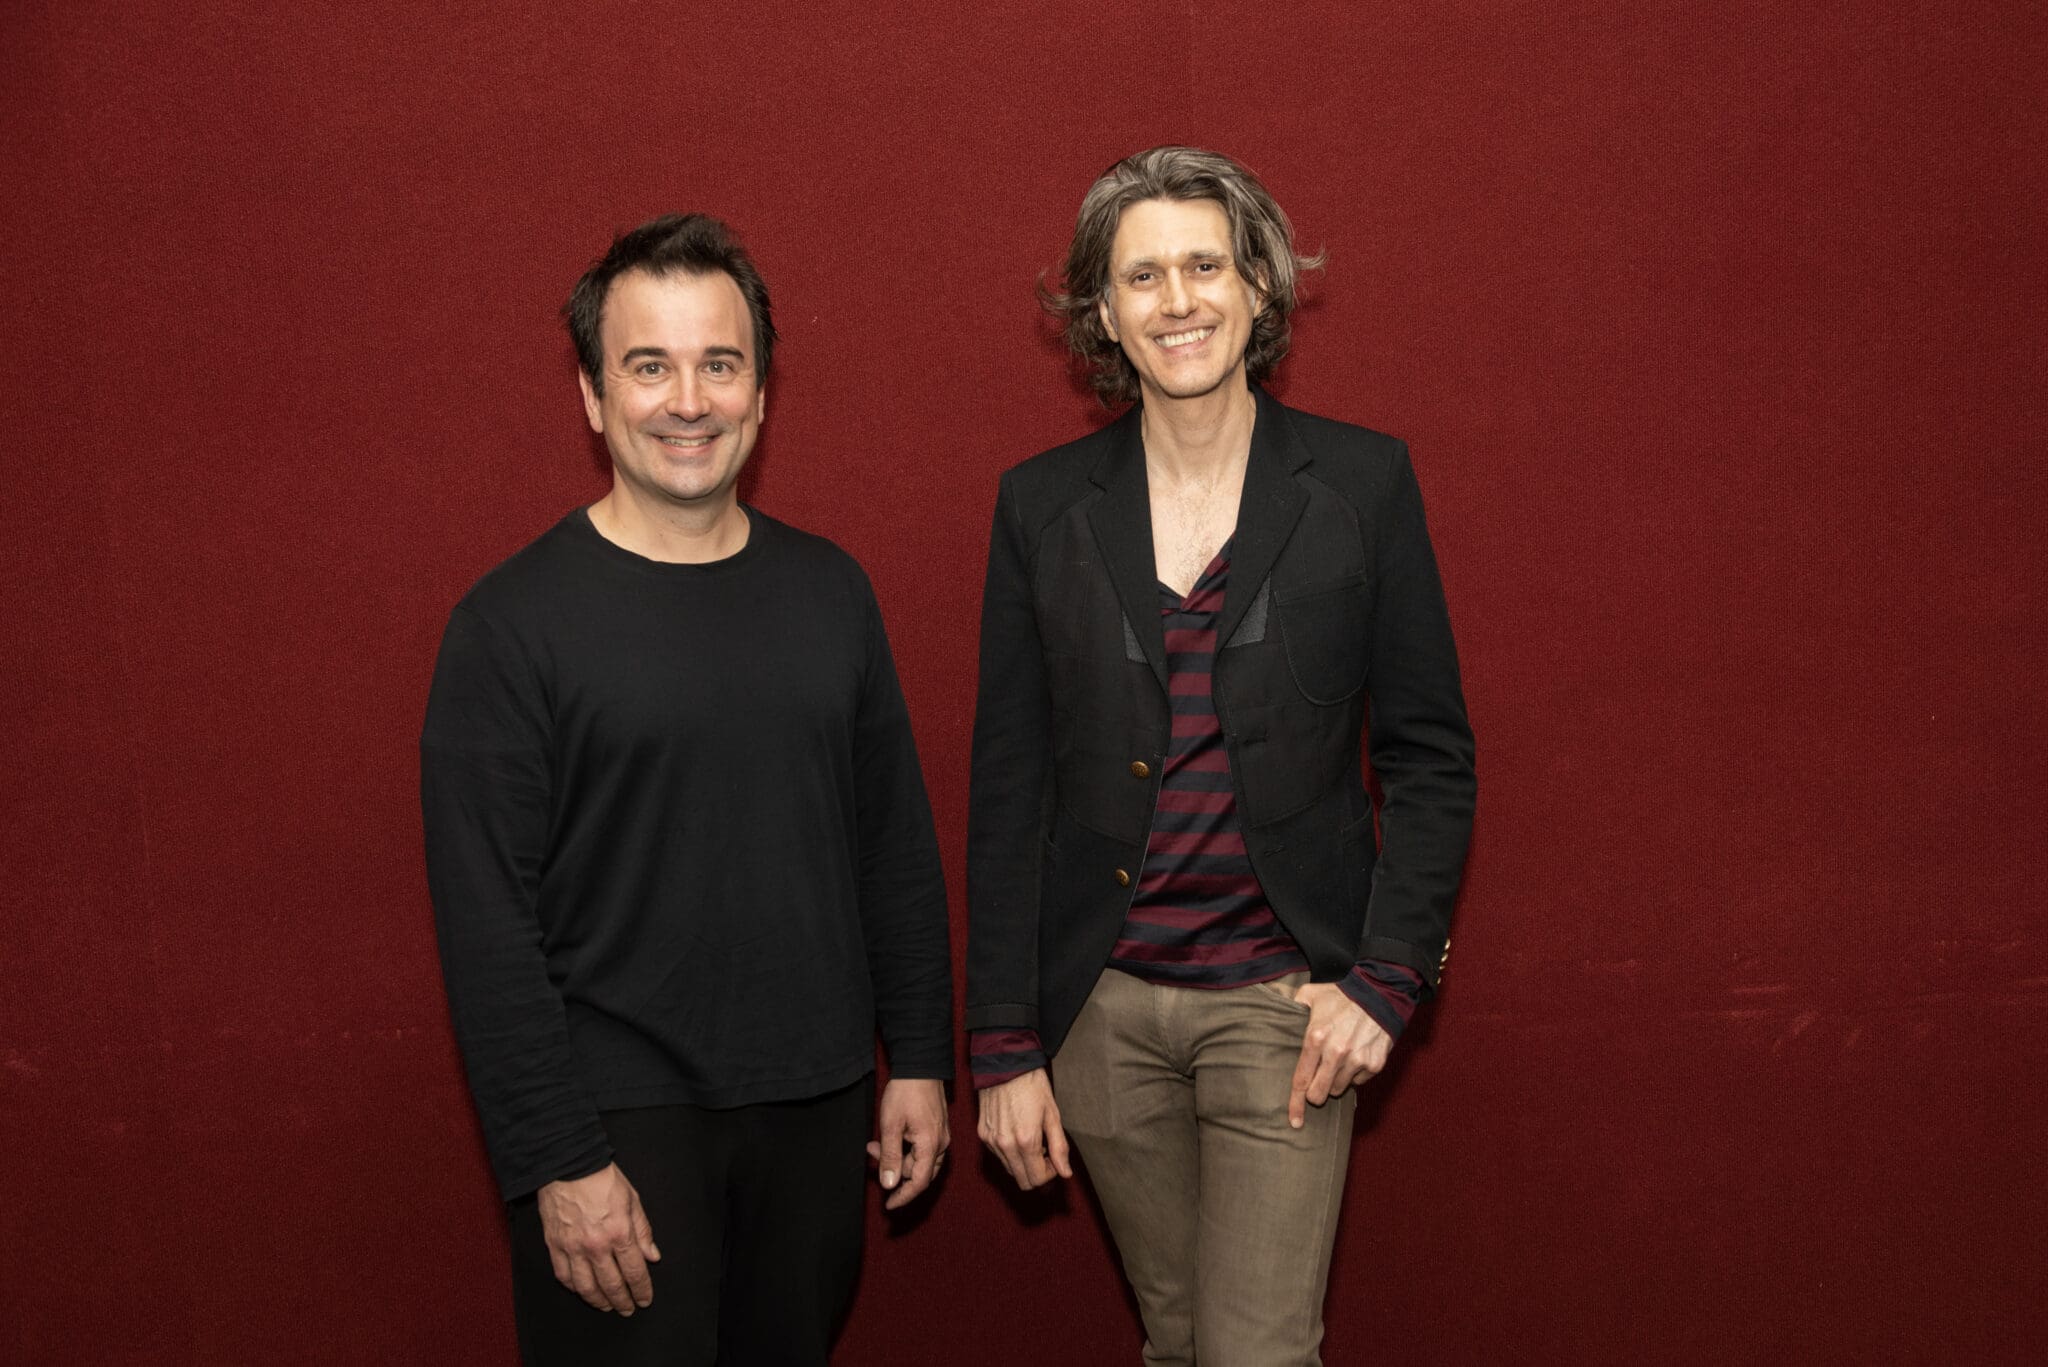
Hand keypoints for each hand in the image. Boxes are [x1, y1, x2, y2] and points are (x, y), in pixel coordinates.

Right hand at [535, 1163, 659, 1313]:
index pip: (634, 1272)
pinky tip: (583, 1291)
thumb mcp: (632, 1199)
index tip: (645, 1300)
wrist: (567, 1165)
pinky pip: (564, 1276)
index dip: (642, 1290)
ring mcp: (573, 1248)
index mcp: (619, 1232)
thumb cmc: (602, 1179)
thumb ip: (643, 1230)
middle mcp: (596, 1245)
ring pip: (586, 1287)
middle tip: (628, 1309)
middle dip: (623, 1301)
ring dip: (599, 1301)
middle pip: (612, 1284)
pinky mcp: (555, 1246)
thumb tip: (652, 1256)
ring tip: (607, 1307)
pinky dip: (574, 1289)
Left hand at [867, 1077, 950, 1210]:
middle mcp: (941, 1144)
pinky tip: (890, 1136)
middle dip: (894, 1169)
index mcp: (931, 1145)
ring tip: (877, 1143)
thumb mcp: (891, 1125)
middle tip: (873, 1153)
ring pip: (919, 1160)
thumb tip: (889, 1184)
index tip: (888, 1204)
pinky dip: (904, 1148)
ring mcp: (941, 1136)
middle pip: (918, 1172)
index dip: (903, 1196)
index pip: (919, 1182)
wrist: (920, 1065)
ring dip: (897, 1157)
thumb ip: (890, 1157)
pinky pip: (922, 1149)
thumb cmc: (905, 1092)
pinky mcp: (937, 1129)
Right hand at [976, 1067, 1072, 1190]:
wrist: (1005, 1064)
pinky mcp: (982, 1134)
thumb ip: (1059, 1147)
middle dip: (1036, 1172)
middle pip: (1022, 1181)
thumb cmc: (1032, 1086)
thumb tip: (1065, 1173)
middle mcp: (1005, 1145)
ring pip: (1009, 1169)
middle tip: (1044, 1153)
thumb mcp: (1052, 1115)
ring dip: (1022, 1163)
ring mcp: (991, 1140)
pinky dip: (1010, 1152)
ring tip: (1031, 1141)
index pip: (1037, 1179)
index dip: (1050, 1174)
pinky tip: (1017, 1134)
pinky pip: (998, 1156)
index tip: (1054, 1159)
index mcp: (1025, 1141)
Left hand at [1287, 983, 1392, 1128]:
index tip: (1294, 1120)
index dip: (1295, 1103)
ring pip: (1339, 1089)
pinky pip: (1359, 1082)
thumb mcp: (1310, 994)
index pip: (1301, 1080)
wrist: (1380, 993)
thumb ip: (1290, 1003)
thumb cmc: (1341, 995)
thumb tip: (1272, 1002)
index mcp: (1315, 1038)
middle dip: (1315, 1094)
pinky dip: (1355, 1075)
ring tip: (1338, 1060)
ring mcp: (1357, 1060)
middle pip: (1320, 1094)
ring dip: (1335, 1081)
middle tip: (1317, 1083)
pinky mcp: (1374, 1064)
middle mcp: (1336, 1052)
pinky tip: (1354, 1056)